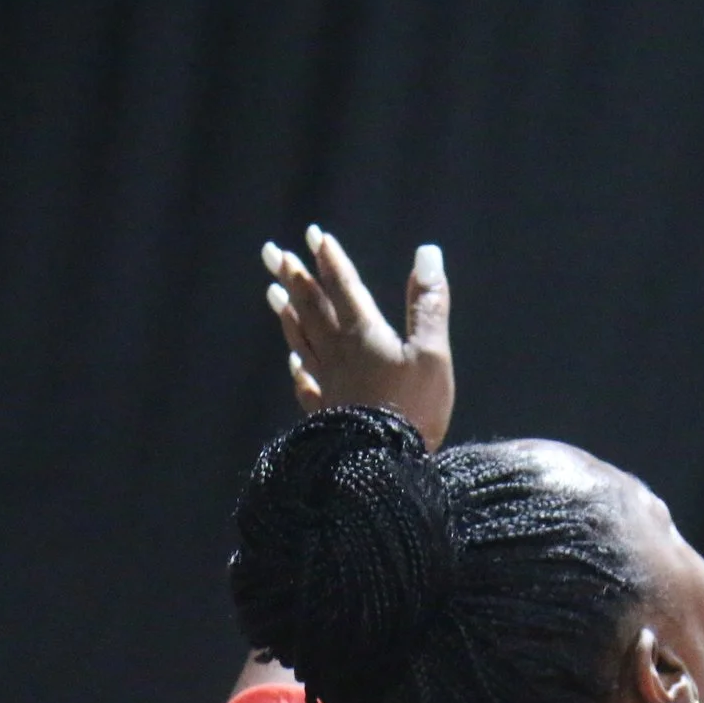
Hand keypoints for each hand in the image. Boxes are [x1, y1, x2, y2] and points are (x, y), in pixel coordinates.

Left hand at [261, 230, 453, 449]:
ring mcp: (327, 385)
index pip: (343, 287)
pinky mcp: (325, 415)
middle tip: (271, 252)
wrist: (382, 468)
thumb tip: (427, 253)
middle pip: (311, 308)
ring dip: (287, 314)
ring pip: (301, 340)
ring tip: (272, 292)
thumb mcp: (432, 353)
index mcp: (363, 335)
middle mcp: (337, 354)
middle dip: (293, 277)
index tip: (313, 234)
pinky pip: (306, 385)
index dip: (329, 259)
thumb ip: (429, 304)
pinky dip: (299, 368)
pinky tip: (294, 363)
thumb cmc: (413, 409)